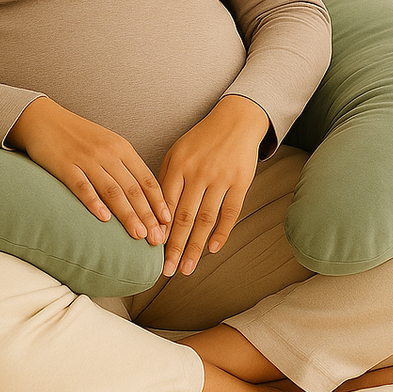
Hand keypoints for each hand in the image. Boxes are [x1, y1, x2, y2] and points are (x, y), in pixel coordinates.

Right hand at [7, 97, 170, 244]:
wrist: (45, 119)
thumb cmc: (79, 136)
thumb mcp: (108, 144)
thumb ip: (124, 166)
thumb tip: (143, 195)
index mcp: (122, 148)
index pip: (146, 178)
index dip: (158, 201)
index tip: (167, 221)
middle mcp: (108, 153)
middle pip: (132, 188)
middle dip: (147, 215)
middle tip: (157, 238)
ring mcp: (86, 159)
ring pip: (112, 190)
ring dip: (127, 214)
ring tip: (139, 234)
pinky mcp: (64, 165)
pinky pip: (81, 186)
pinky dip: (94, 202)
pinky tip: (104, 218)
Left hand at [158, 94, 269, 276]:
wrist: (235, 120)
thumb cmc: (201, 140)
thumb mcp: (178, 152)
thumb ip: (166, 179)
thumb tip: (154, 213)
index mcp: (179, 165)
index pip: (165, 204)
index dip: (159, 229)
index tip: (151, 252)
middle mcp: (198, 172)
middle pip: (184, 217)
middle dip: (174, 246)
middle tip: (166, 270)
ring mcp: (220, 178)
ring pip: (206, 219)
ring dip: (196, 247)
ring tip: (187, 268)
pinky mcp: (241, 181)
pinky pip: (230, 212)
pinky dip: (222, 232)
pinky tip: (213, 249)